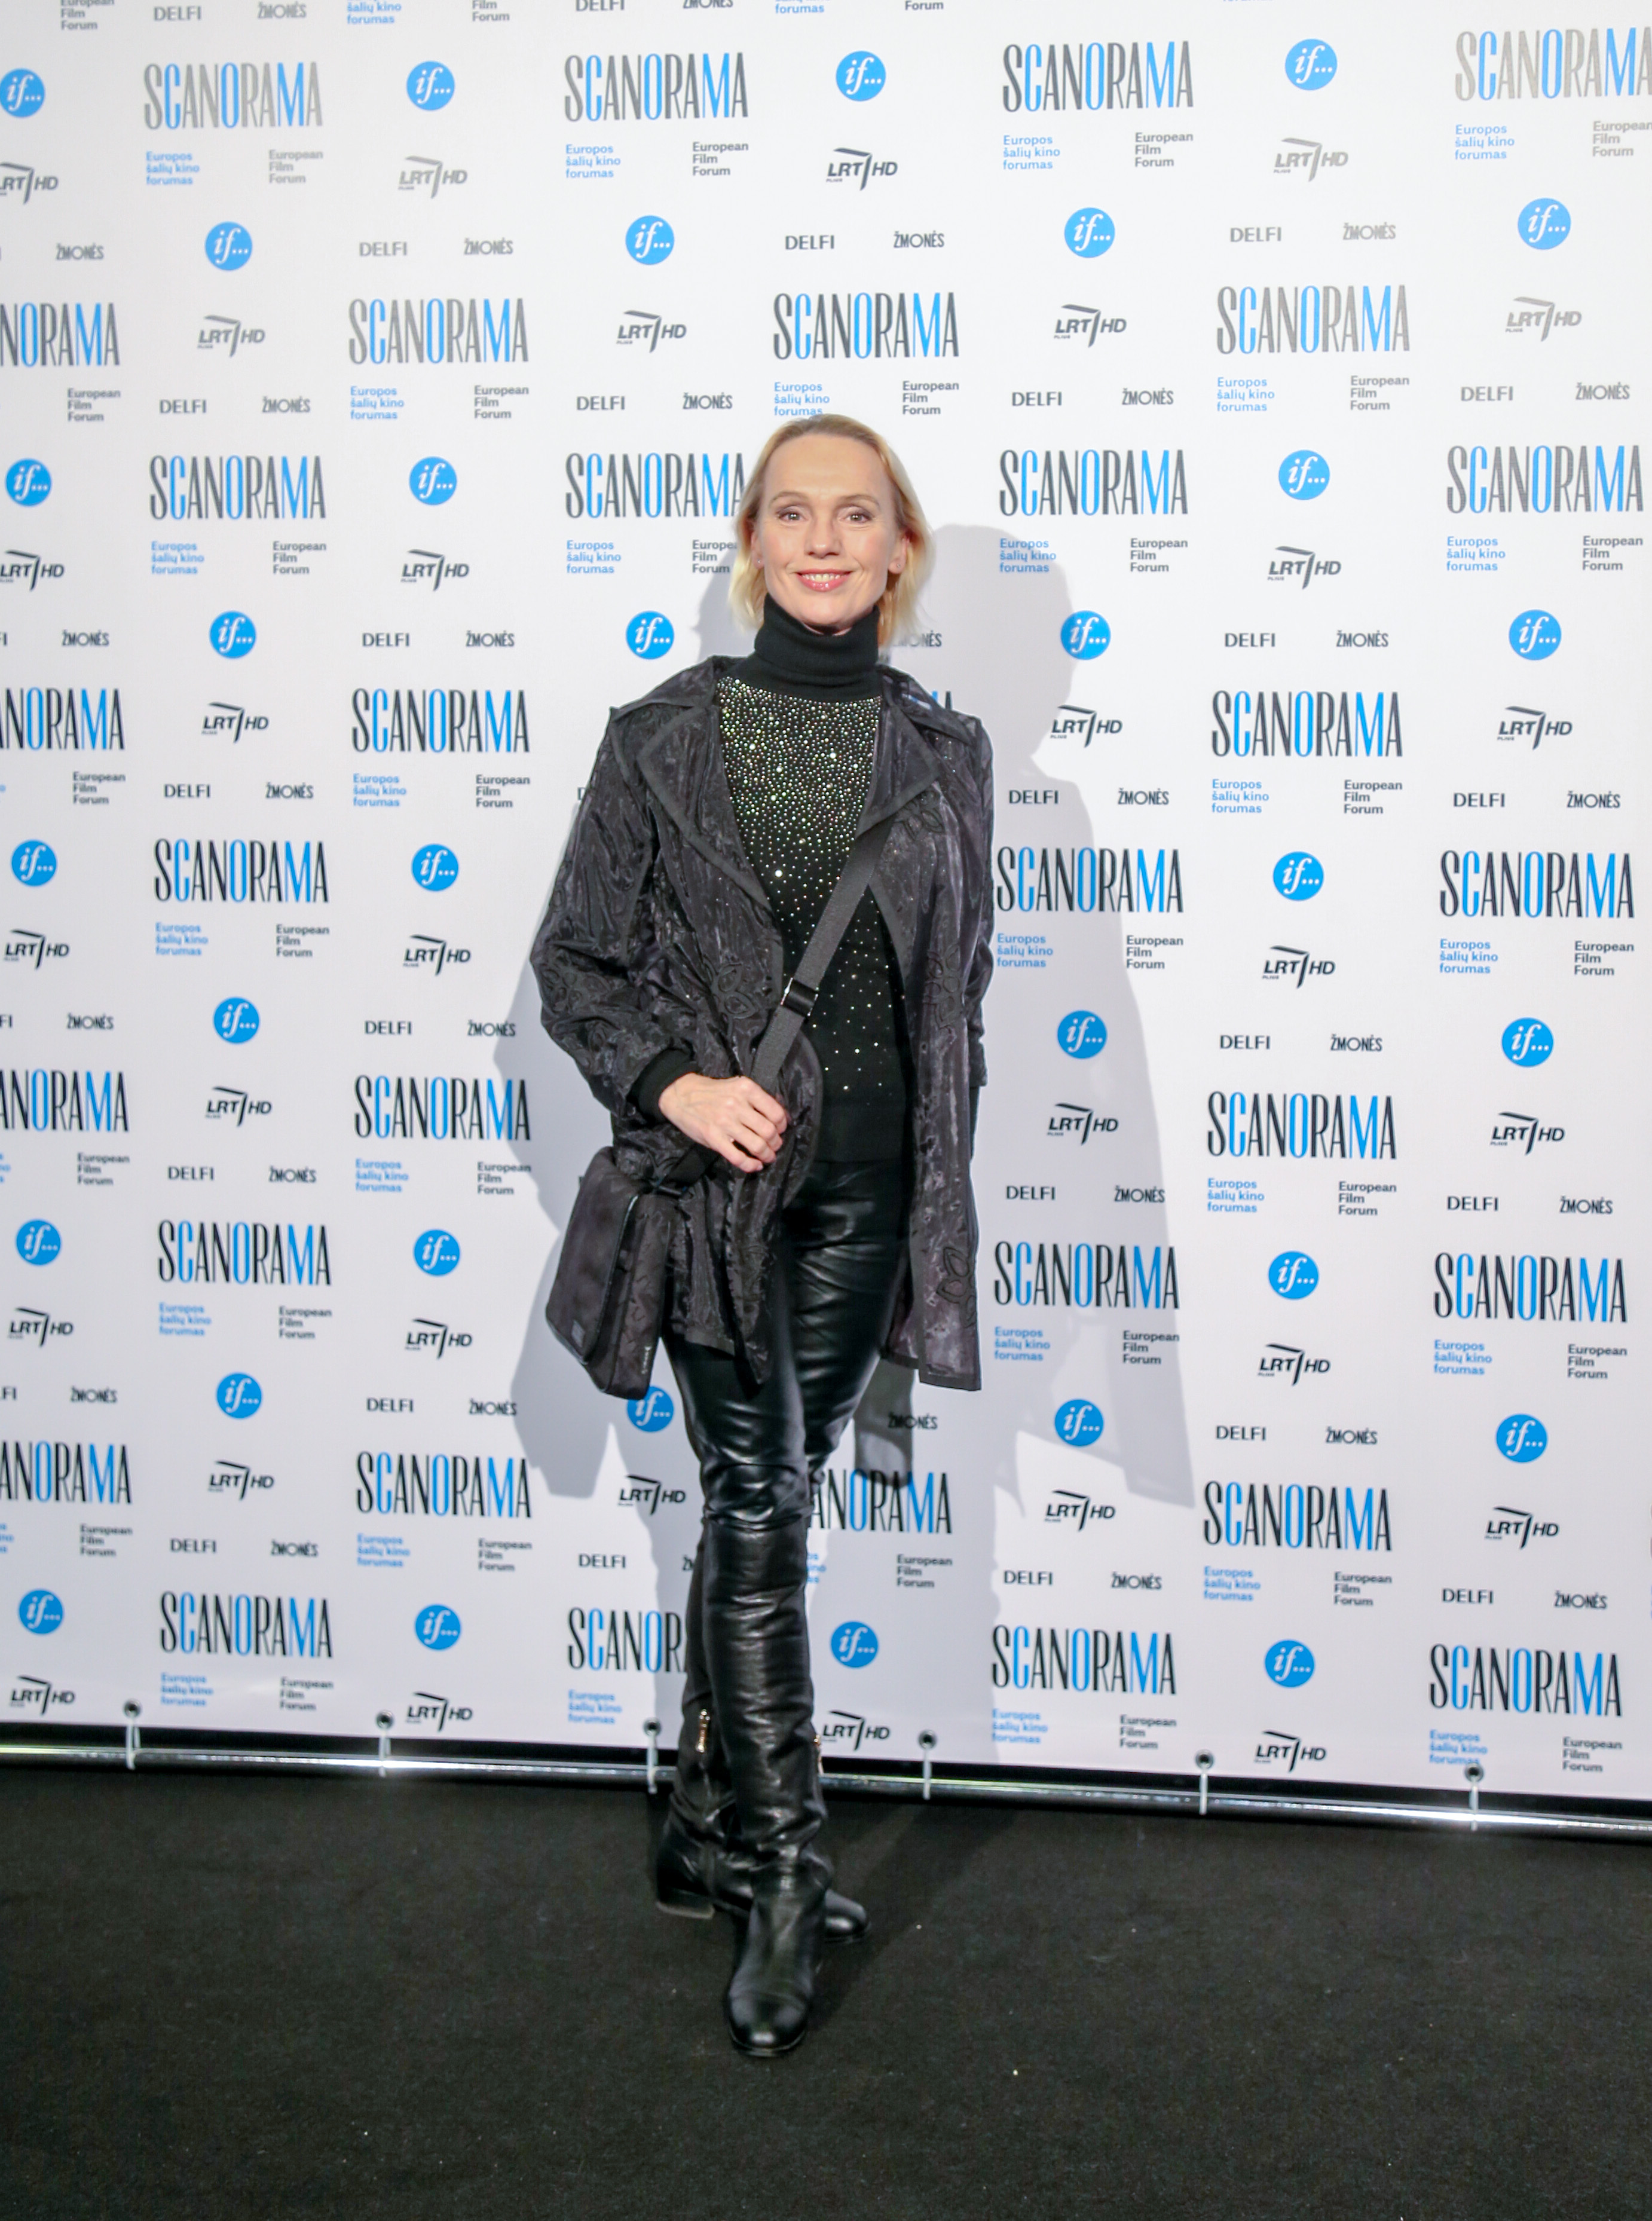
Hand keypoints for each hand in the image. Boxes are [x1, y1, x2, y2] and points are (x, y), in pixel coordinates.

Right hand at [657, 1072, 787, 1174]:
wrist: (680, 1095)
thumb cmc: (711, 1092)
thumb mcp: (735, 1087)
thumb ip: (755, 1099)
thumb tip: (777, 1118)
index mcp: (746, 1089)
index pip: (775, 1112)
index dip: (782, 1126)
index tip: (780, 1131)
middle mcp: (737, 1105)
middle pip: (769, 1131)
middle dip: (776, 1143)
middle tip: (775, 1146)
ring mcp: (725, 1122)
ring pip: (757, 1145)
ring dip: (767, 1155)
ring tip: (767, 1157)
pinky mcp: (713, 1138)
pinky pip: (738, 1157)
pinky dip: (750, 1165)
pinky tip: (755, 1166)